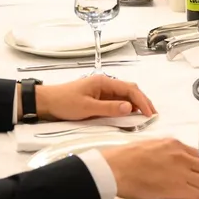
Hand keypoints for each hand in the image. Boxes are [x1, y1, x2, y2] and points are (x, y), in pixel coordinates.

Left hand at [34, 74, 156, 120]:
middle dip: (143, 101)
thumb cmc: (65, 103)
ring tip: (144, 116)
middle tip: (152, 115)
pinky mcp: (99, 98)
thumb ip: (110, 108)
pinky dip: (126, 107)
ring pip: (125, 96)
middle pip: (130, 90)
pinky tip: (130, 115)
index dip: (142, 101)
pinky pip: (117, 101)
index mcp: (104, 82)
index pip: (130, 89)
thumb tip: (130, 107)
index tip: (149, 114)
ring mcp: (103, 90)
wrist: (46, 102)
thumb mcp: (87, 107)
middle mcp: (106, 84)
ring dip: (136, 105)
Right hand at [102, 138, 198, 198]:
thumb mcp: (149, 145)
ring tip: (188, 197)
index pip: (198, 156)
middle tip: (194, 188)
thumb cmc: (124, 158)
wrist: (115, 168)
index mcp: (174, 144)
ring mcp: (182, 171)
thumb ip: (164, 151)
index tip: (190, 176)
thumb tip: (167, 161)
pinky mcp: (177, 187)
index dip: (196, 169)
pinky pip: (197, 196)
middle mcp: (182, 156)